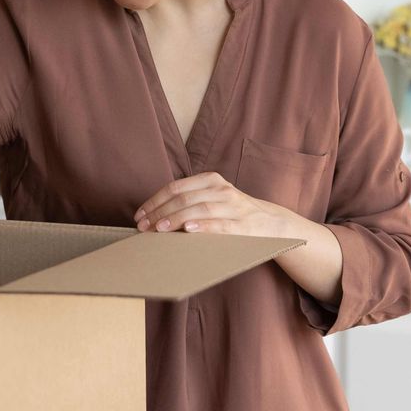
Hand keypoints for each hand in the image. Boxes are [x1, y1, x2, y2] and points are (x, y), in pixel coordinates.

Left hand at [134, 172, 297, 237]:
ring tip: (158, 229)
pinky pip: (220, 225)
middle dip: (159, 213)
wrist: (271, 223)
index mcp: (211, 180)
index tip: (140, 215)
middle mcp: (221, 190)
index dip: (155, 201)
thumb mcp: (214, 198)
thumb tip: (155, 216)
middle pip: (184, 199)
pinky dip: (203, 226)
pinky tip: (188, 230)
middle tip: (143, 227)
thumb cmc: (233, 213)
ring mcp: (233, 207)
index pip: (176, 188)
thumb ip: (191, 201)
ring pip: (199, 209)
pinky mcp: (242, 225)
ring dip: (175, 219)